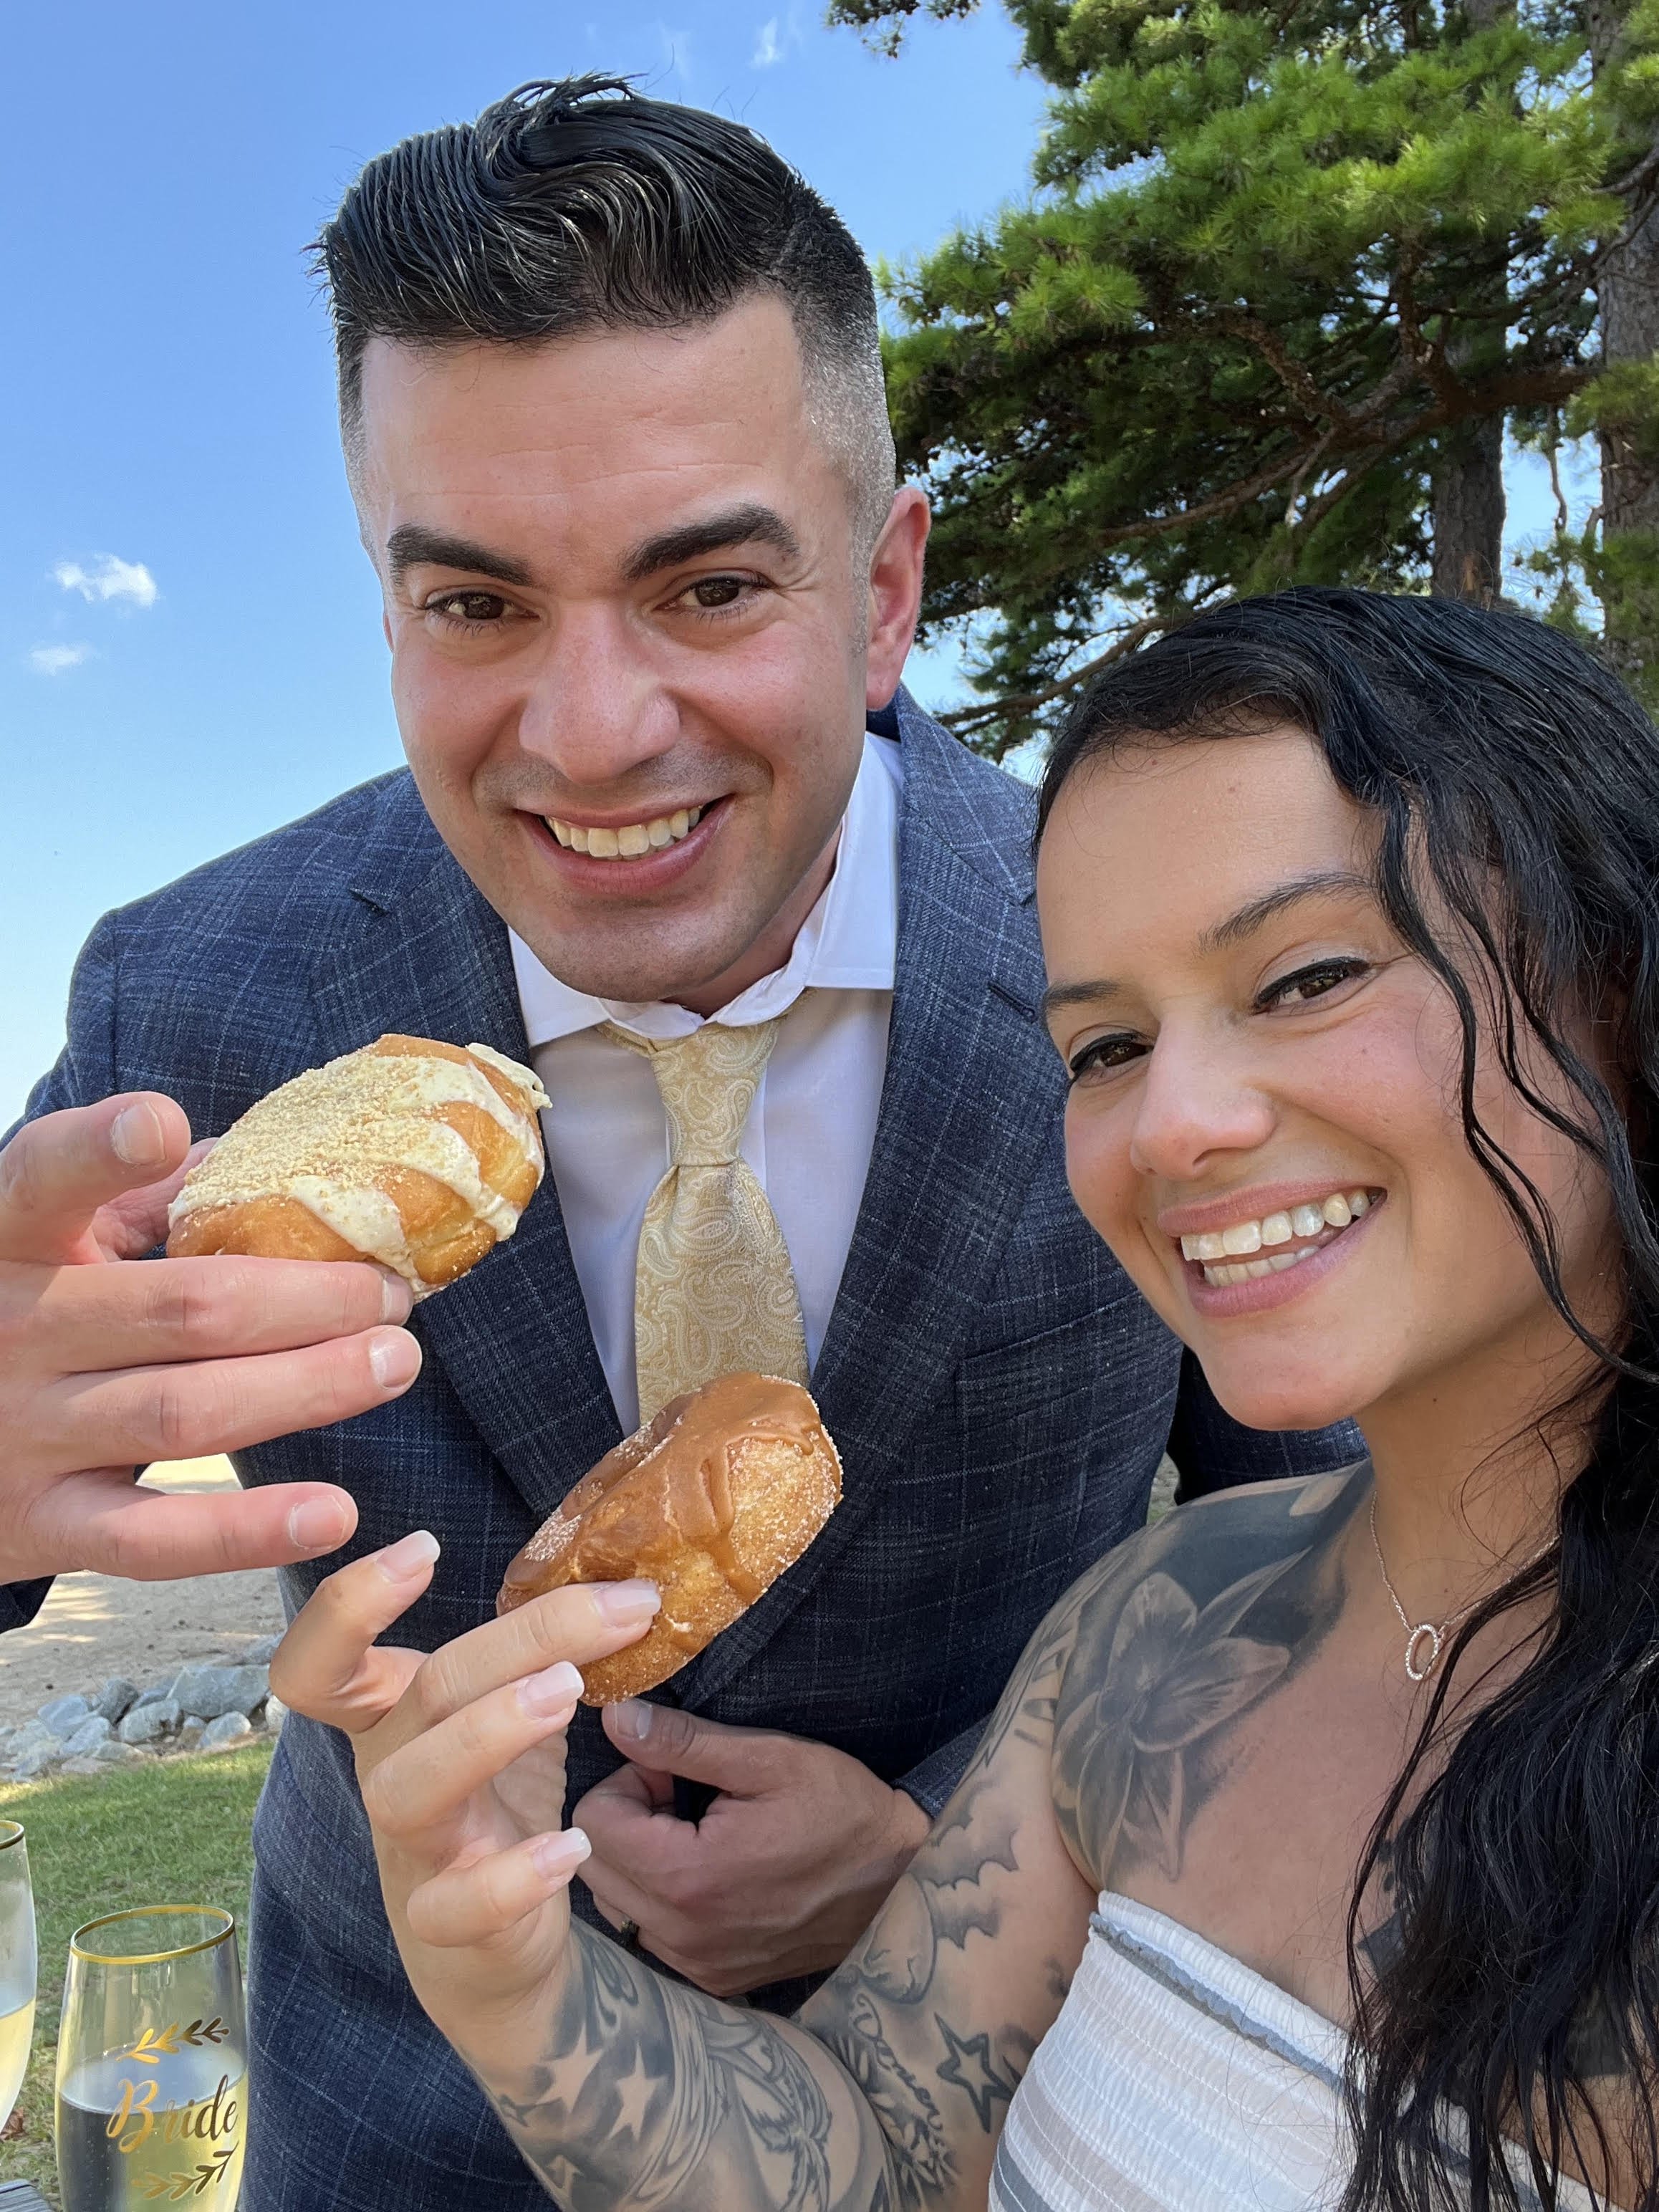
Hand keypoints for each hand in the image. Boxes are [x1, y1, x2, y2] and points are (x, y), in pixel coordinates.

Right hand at [0, 1093, 424, 1583]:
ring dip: (308, 1388)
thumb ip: (140, 1193)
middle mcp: (10, 1331)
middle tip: (392, 1293)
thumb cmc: (23, 1314)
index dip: (99, 1151)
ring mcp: (23, 1432)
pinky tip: (333, 1515)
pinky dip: (248, 1530)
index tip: (159, 1125)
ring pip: (185, 1411)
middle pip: (181, 1308)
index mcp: (10, 1239)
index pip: (44, 1179)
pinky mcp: (44, 1524)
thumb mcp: (53, 1239)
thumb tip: (269, 1156)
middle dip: (308, 1299)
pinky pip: (153, 1537)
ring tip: (393, 1363)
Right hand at [270, 1536, 661, 2066]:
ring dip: (489, 1733)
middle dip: (513, 1642)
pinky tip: (573, 1846)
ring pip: (411, 1790)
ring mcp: (412, 1855)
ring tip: (568, 1695)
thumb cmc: (496, 1813)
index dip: (348, 1605)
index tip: (423, 1546)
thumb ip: (540, 1653)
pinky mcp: (447, 1930)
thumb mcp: (509, 1719)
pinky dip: (515, 1874)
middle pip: (420, 1696)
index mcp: (392, 1719)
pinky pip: (459, 1906)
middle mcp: (389, 1775)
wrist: (495, 1958)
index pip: (322, 1661)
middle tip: (610, 1612)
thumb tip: (624, 1579)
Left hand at [575, 1703, 931, 1996]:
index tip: (673, 1773)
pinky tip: (710, 1873)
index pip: (592, 1821)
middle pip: (592, 1866)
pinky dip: (661, 1898)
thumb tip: (615, 1717)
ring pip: (615, 1904)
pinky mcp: (714, 1980)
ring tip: (697, 1835)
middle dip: (626, 1821)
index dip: (627, 1782)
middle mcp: (681, 1935)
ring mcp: (697, 1965)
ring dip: (640, 1861)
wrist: (900, 1883)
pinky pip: (650, 1934)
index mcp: (687, 1876)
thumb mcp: (769, 1758)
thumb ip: (682, 1741)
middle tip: (681, 1799)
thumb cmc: (840, 1809)